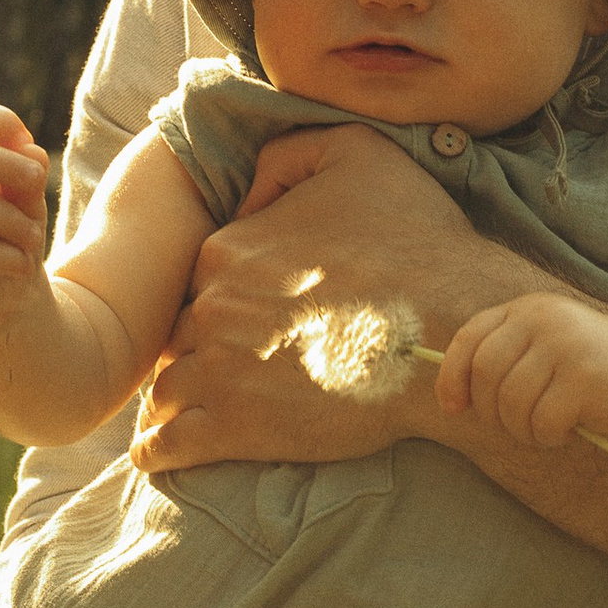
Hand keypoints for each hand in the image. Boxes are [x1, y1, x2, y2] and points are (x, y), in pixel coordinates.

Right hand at [0, 103, 50, 324]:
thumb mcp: (28, 208)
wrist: (1, 302)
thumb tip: (32, 151)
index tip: (29, 145)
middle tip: (36, 180)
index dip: (1, 120)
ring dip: (13, 221)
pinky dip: (9, 257)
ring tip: (35, 240)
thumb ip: (28, 182)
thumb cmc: (12, 243)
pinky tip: (21, 267)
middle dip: (5, 164)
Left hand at [132, 122, 496, 475]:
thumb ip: (288, 154)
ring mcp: (217, 371)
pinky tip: (157, 455)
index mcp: (226, 248)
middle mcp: (210, 308)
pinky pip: (170, 443)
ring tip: (179, 414)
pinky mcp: (234, 429)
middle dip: (193, 348)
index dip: (217, 296)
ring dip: (173, 399)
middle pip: (180, 333)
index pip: (198, 278)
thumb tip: (248, 192)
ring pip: (169, 388)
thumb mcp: (355, 152)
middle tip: (220, 366)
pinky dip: (158, 449)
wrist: (449, 327)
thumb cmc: (415, 241)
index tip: (242, 315)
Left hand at [436, 291, 607, 449]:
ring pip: (511, 402)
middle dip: (490, 412)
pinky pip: (542, 421)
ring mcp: (565, 346)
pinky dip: (546, 437)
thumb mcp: (542, 348)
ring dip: (521, 430)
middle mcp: (543, 319)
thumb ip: (502, 358)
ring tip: (542, 430)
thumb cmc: (587, 370)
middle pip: (486, 374)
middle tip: (514, 426)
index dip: (452, 376)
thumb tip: (449, 397)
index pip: (470, 339)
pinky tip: (565, 432)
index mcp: (526, 310)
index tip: (453, 407)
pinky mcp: (585, 378)